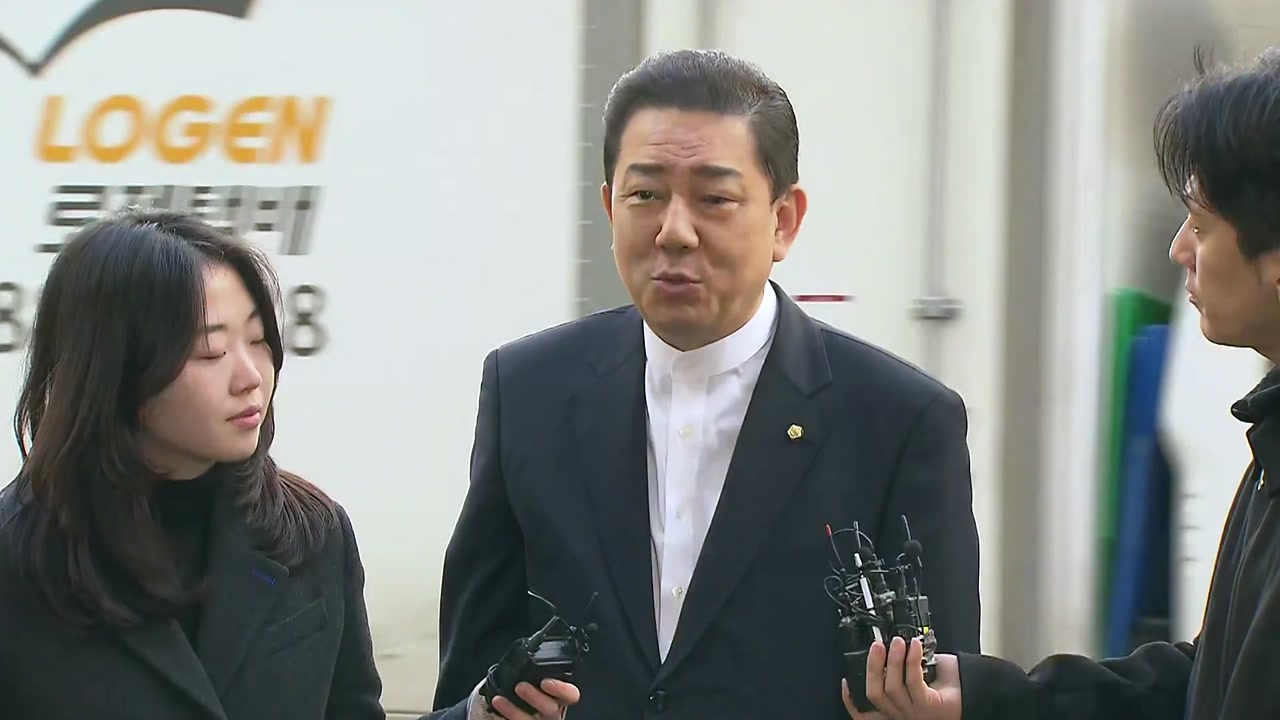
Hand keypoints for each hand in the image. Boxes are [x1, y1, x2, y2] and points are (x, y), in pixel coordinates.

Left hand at [480, 678, 579, 719]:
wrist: (510, 707)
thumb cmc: (524, 688)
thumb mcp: (534, 677)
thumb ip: (536, 671)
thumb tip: (527, 651)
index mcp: (558, 696)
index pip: (570, 695)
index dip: (561, 689)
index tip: (546, 681)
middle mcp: (551, 712)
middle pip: (552, 710)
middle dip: (536, 697)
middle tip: (520, 686)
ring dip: (514, 711)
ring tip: (498, 699)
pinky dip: (501, 719)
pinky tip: (493, 712)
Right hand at [842, 637, 960, 719]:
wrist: (976, 693)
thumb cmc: (949, 686)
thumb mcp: (917, 677)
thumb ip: (900, 670)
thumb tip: (889, 646)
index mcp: (897, 711)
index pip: (866, 714)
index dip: (851, 700)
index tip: (846, 680)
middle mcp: (903, 716)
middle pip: (875, 694)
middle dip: (872, 667)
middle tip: (877, 645)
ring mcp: (915, 714)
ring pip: (892, 687)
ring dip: (893, 660)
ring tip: (899, 642)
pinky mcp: (928, 707)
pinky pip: (913, 682)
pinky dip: (911, 660)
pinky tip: (915, 646)